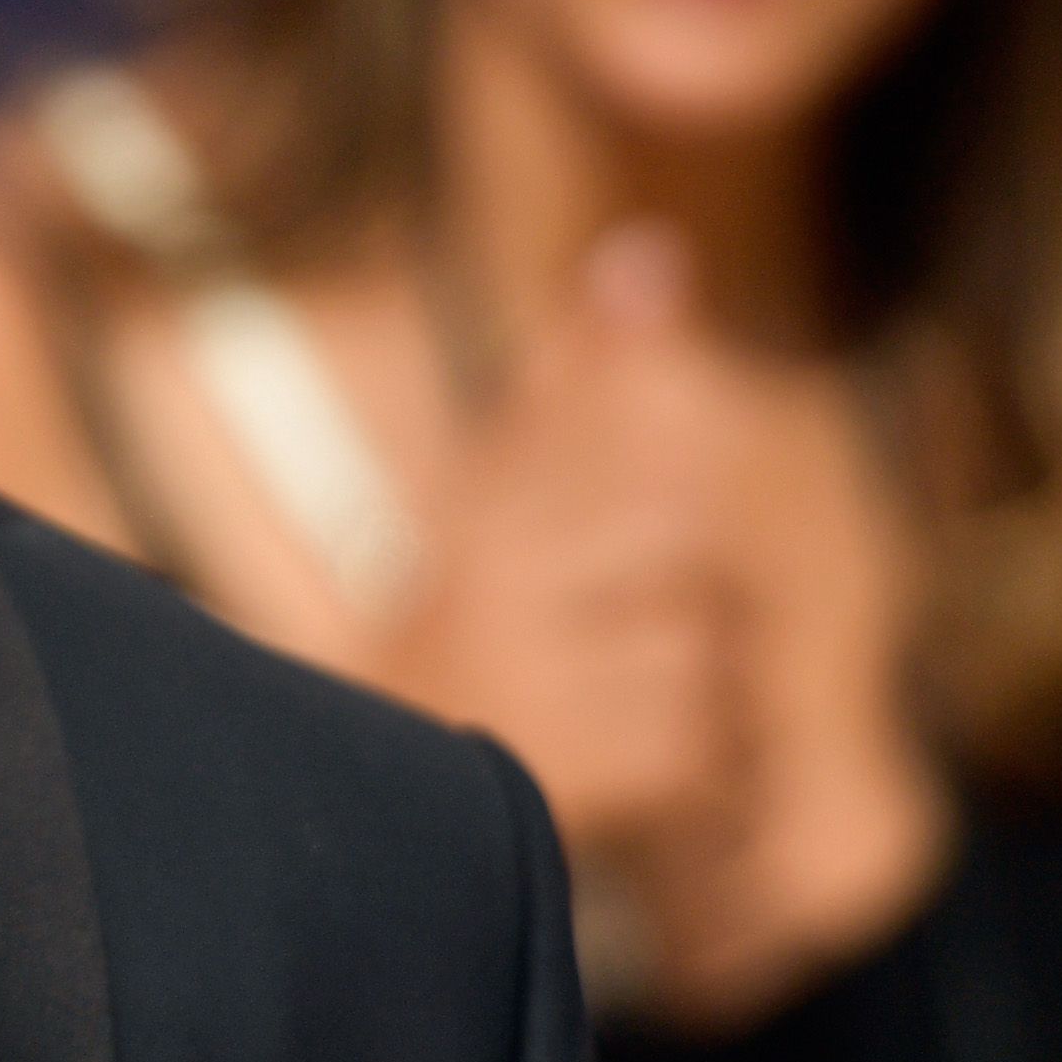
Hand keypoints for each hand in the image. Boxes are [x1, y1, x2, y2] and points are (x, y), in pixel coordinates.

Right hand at [381, 224, 946, 1030]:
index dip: (658, 487)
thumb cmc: (472, 634)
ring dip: (679, 693)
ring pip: (698, 654)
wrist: (363, 810)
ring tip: (597, 708)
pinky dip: (675, 770)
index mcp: (481, 514)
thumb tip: (653, 252)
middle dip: (675, 598)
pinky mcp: (559, 771)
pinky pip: (693, 748)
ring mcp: (520, 681)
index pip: (622, 458)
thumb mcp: (510, 499)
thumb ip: (584, 380)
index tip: (627, 536)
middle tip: (608, 639)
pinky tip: (606, 770)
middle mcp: (488, 585)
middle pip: (681, 547)